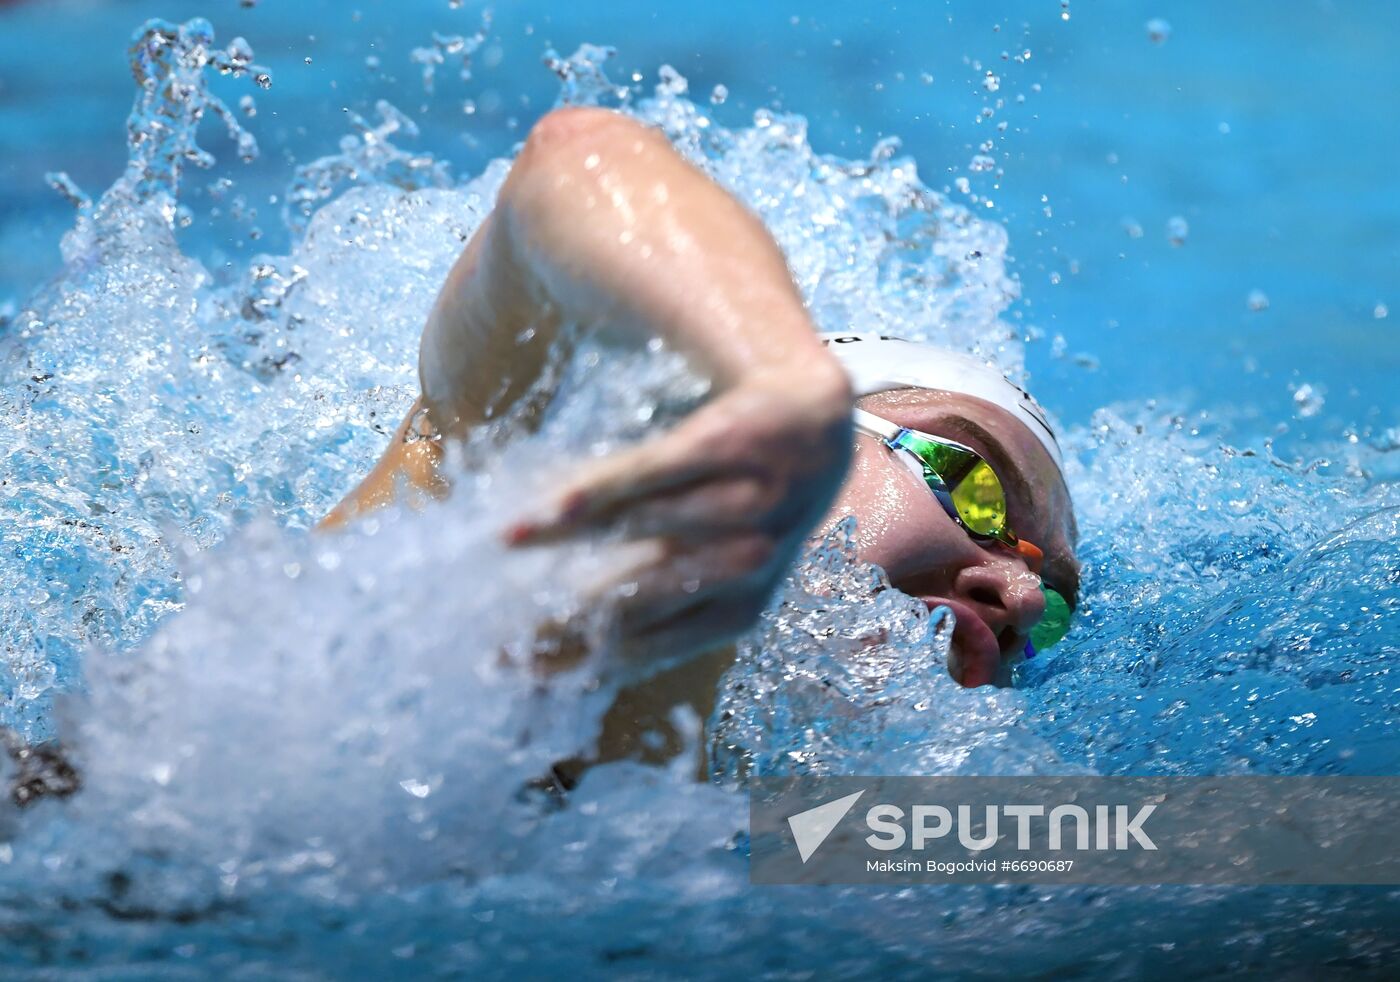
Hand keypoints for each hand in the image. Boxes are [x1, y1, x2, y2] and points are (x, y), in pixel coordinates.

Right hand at [507, 355, 851, 676]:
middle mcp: (748, 567)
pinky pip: (657, 470)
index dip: (571, 658)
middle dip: (560, 616)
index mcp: (735, 612)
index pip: (640, 647)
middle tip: (496, 626)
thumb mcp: (698, 558)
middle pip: (638, 597)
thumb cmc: (737, 501)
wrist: (814, 421)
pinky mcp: (732, 443)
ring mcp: (746, 503)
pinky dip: (603, 489)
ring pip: (644, 529)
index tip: (507, 666)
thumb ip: (636, 592)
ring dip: (567, 538)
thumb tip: (548, 639)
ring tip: (502, 547)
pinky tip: (556, 505)